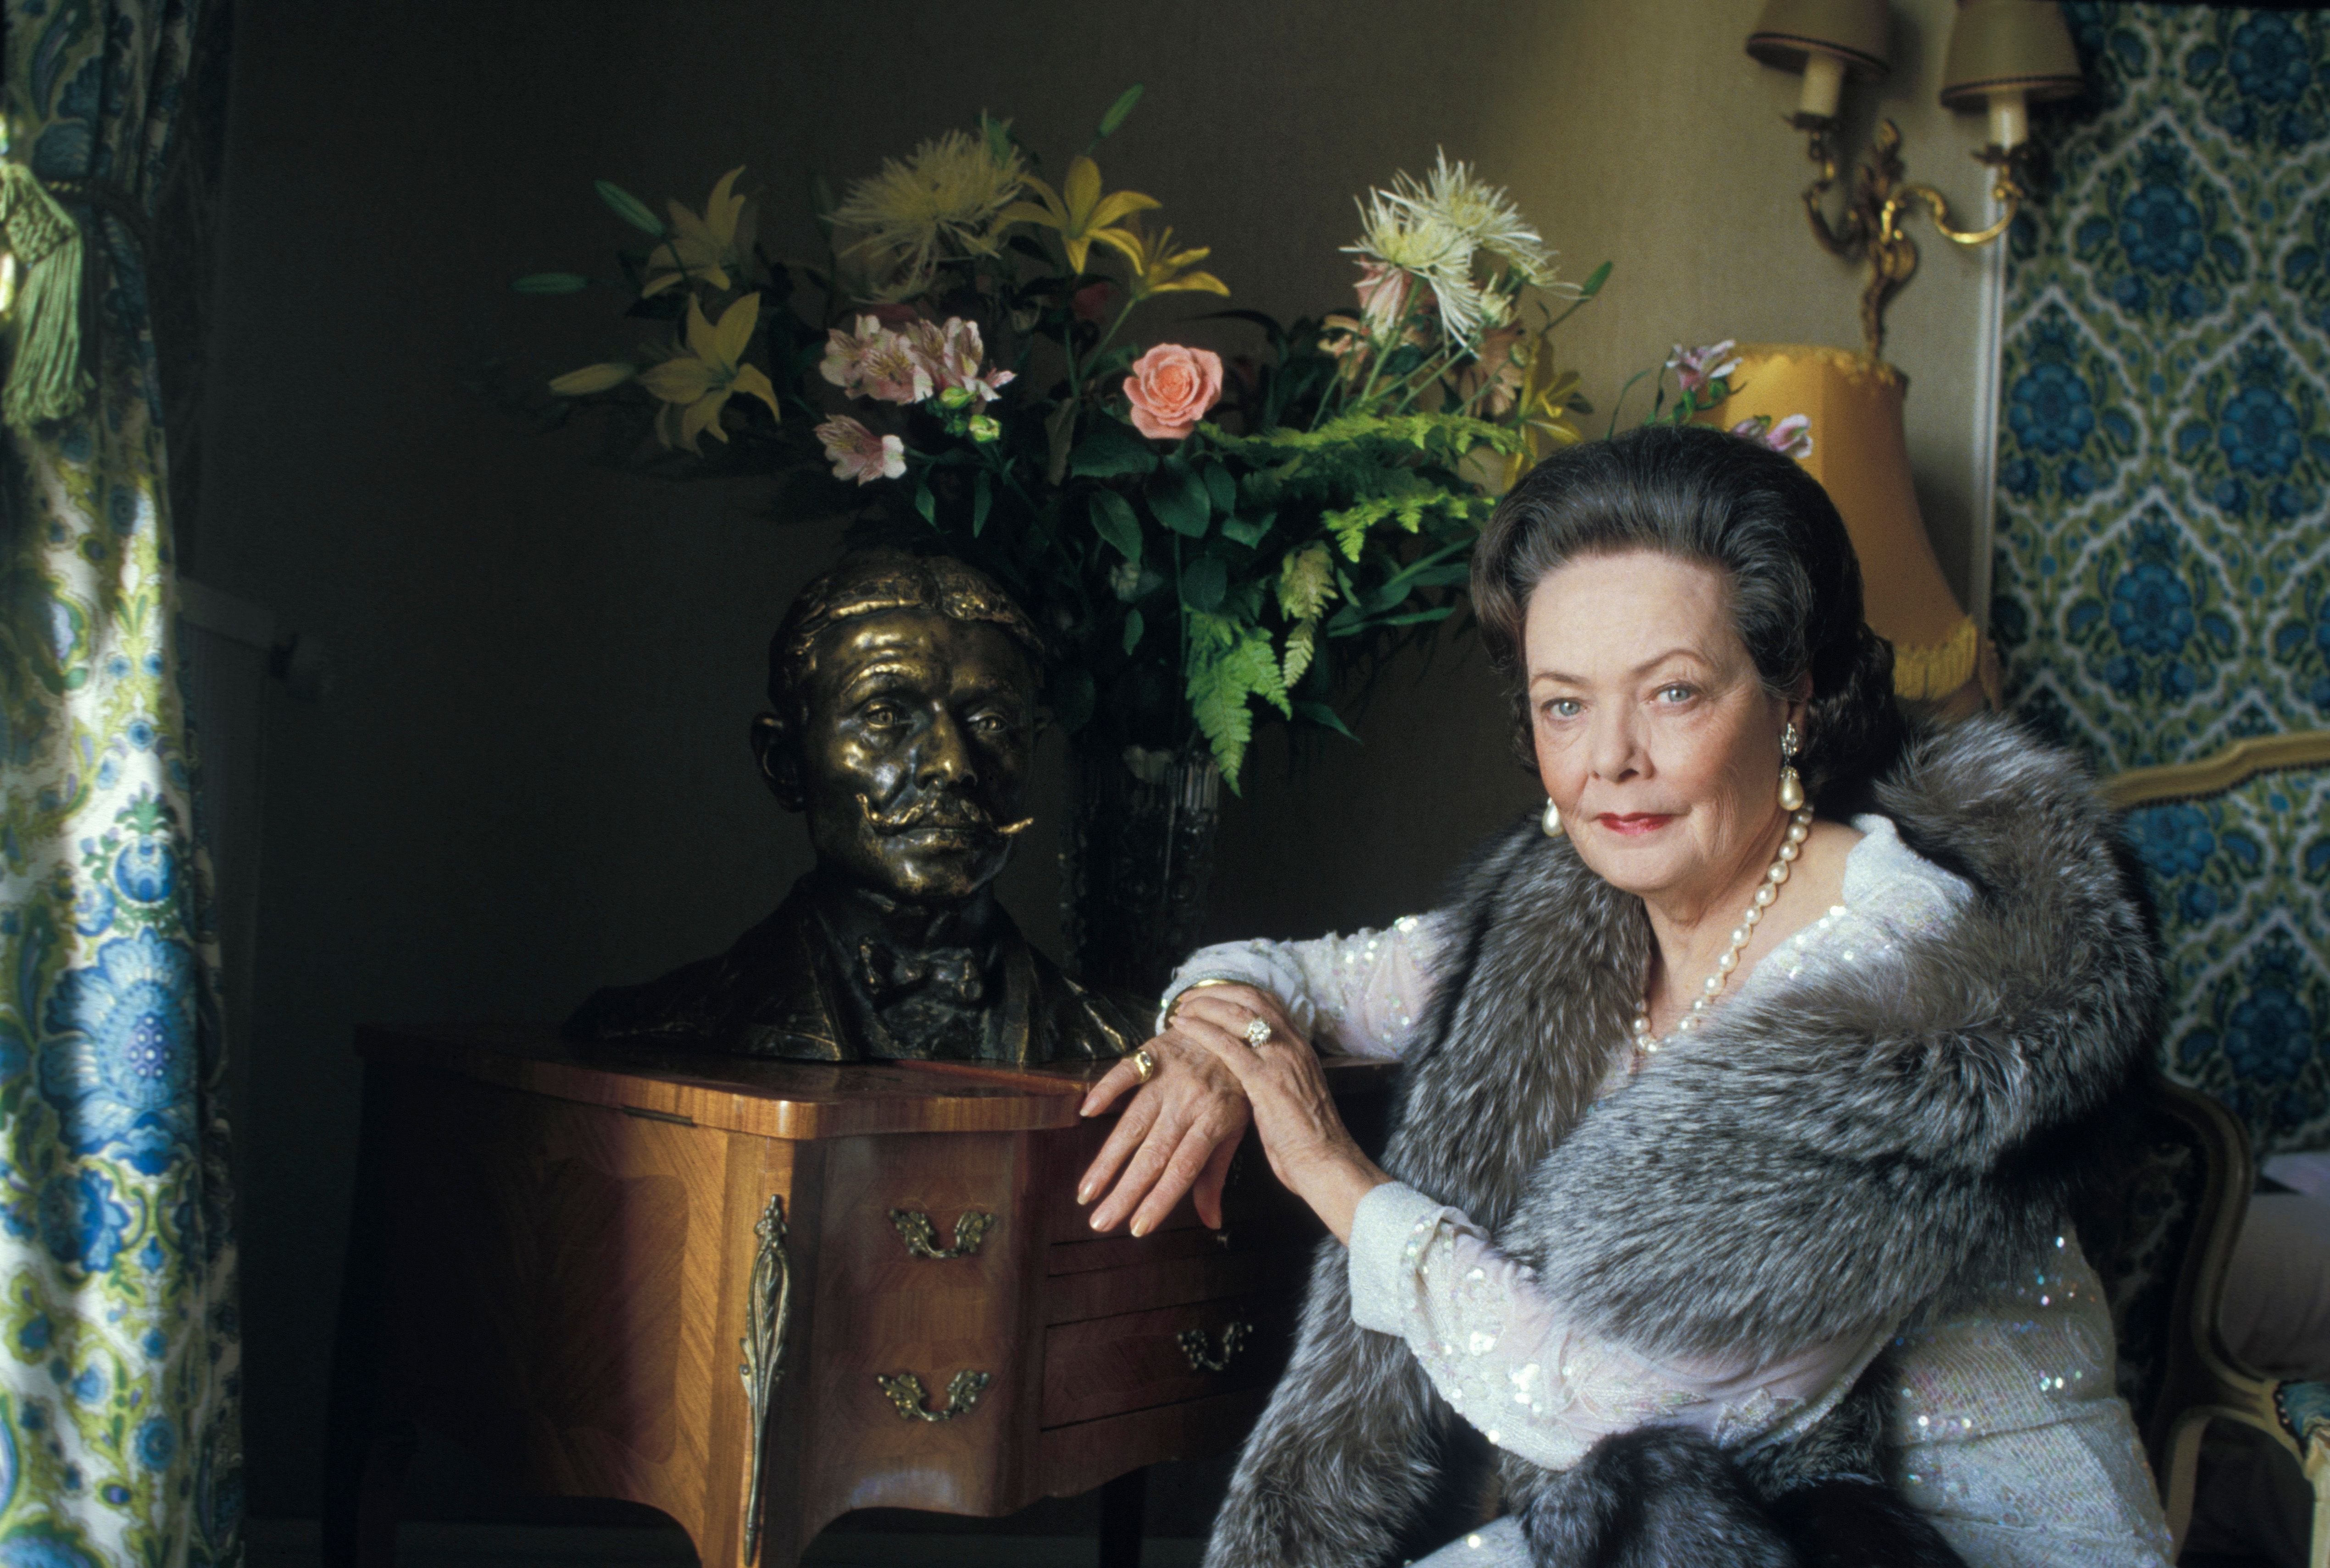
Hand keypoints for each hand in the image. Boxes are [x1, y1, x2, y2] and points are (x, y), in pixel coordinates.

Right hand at [1075, 984, 1299, 1234]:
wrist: (1234, 1027)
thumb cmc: (1235, 1086)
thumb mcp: (1235, 1129)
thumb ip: (1216, 1175)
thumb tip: (1211, 1222)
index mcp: (1213, 1123)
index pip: (1183, 1169)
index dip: (1160, 1199)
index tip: (1137, 1228)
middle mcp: (1189, 1103)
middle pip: (1153, 1154)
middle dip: (1125, 1192)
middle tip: (1100, 1222)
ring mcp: (1168, 1078)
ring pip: (1133, 1123)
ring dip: (1107, 1159)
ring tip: (1087, 1191)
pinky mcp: (1153, 1054)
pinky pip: (1125, 1072)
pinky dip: (1106, 1089)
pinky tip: (1087, 1112)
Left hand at [1176, 997, 1389, 1243]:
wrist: (1326, 1162)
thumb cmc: (1308, 1139)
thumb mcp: (1294, 1095)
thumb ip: (1276, 1076)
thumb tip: (1253, 1070)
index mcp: (1300, 1047)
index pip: (1268, 1002)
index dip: (1236, 993)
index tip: (1211, 994)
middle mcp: (1293, 1044)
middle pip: (1251, 998)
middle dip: (1217, 991)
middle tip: (1189, 996)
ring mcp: (1280, 1059)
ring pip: (1239, 1013)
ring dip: (1205, 1005)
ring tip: (1181, 1009)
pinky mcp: (1265, 1080)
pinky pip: (1228, 1044)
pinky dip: (1202, 1030)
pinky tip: (1184, 1027)